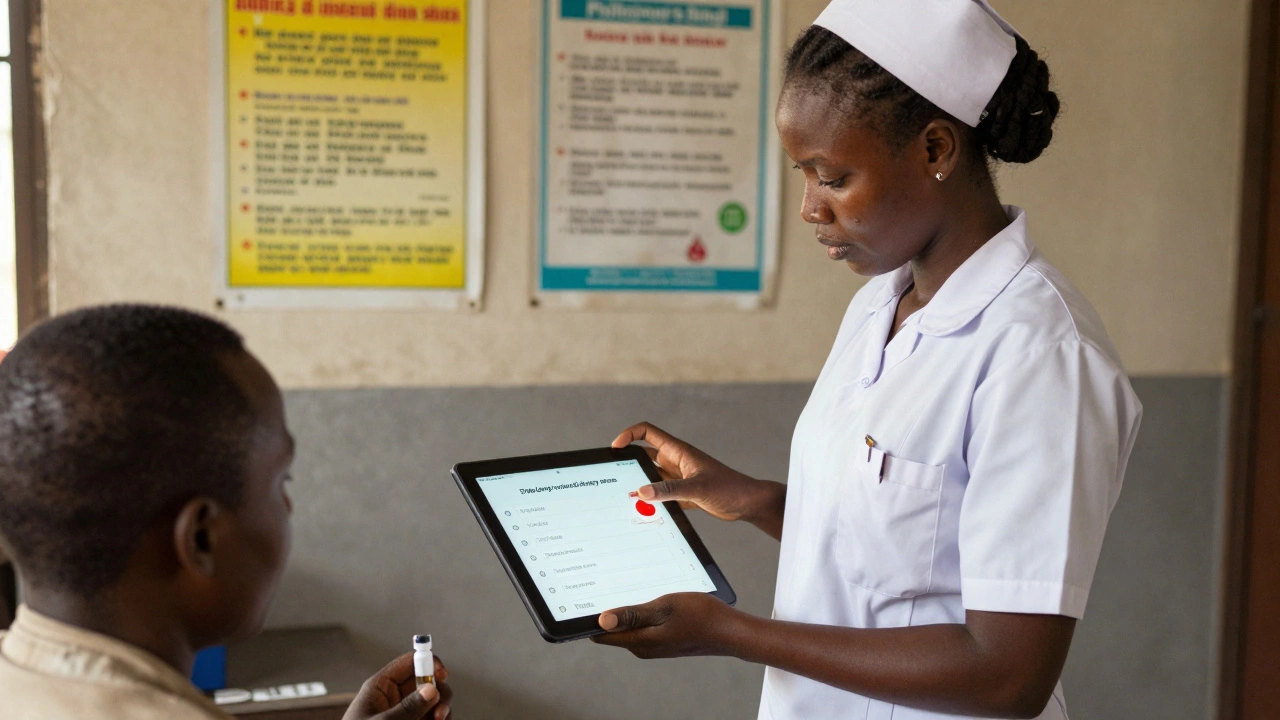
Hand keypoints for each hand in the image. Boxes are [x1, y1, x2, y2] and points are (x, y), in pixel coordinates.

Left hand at [343, 652, 452, 719]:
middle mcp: (396, 696)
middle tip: (440, 712)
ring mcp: (406, 712)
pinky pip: (433, 717)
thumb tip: (431, 690)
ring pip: (435, 701)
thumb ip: (406, 709)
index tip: (442, 674)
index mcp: (381, 687)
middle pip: (428, 681)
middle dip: (439, 693)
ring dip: (442, 710)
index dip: (427, 661)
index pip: (408, 662)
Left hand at [591, 592, 741, 658]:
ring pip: (630, 625)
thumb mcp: (664, 608)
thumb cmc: (701, 616)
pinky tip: (650, 595)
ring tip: (629, 584)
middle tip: (606, 582)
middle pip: (613, 629)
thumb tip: (602, 621)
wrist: (729, 631)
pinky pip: (644, 625)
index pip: (601, 634)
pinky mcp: (664, 640)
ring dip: (627, 608)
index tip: (585, 598)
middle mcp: (643, 647)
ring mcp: (654, 645)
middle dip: (608, 610)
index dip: (590, 618)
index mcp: (639, 642)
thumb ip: (633, 614)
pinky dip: (642, 611)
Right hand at [613, 422, 772, 523]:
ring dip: (639, 483)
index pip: (647, 432)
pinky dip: (651, 499)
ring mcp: (679, 477)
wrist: (748, 503)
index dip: (628, 435)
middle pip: (644, 454)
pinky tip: (644, 510)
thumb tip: (641, 491)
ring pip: (651, 476)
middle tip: (614, 475)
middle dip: (629, 463)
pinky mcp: (683, 492)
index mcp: (679, 452)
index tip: (615, 448)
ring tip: (624, 496)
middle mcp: (676, 461)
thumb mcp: (697, 489)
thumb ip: (669, 490)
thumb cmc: (730, 489)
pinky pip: (660, 493)